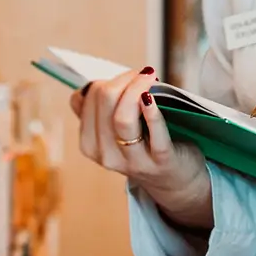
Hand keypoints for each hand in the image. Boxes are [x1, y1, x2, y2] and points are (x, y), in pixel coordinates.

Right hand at [70, 67, 213, 228]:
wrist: (175, 181)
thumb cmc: (146, 145)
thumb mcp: (115, 132)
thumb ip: (97, 111)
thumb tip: (81, 92)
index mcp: (91, 144)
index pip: (89, 98)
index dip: (109, 79)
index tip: (128, 77)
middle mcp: (107, 156)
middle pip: (105, 102)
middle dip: (124, 79)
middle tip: (144, 75)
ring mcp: (134, 161)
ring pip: (123, 118)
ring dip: (137, 89)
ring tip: (151, 78)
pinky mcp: (161, 161)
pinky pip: (154, 135)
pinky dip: (152, 113)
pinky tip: (152, 98)